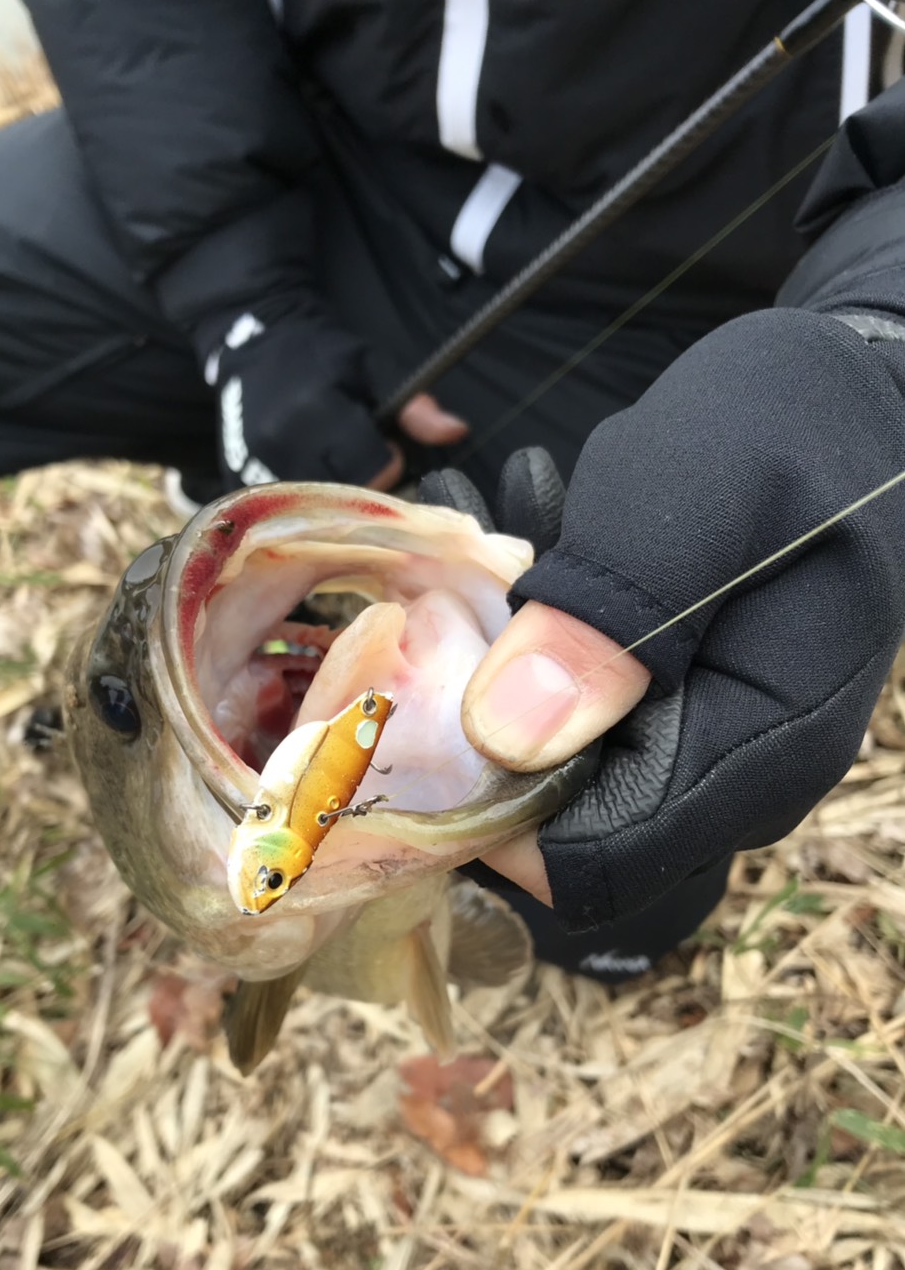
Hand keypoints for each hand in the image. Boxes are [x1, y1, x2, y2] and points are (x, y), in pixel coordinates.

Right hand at [206, 306, 465, 489]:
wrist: (254, 342)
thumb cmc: (322, 355)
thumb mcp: (373, 366)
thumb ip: (413, 404)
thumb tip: (457, 432)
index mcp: (317, 410)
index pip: (375, 469)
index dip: (388, 460)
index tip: (383, 443)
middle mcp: (283, 443)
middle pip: (346, 495)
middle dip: (362, 481)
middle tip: (359, 454)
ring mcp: (254, 466)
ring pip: (315, 510)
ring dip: (332, 495)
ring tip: (333, 461)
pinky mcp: (238, 481)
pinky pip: (284, 512)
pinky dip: (302, 502)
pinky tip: (307, 474)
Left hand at [429, 307, 904, 930]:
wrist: (844, 403)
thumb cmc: (790, 429)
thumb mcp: (700, 491)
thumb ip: (617, 612)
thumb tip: (507, 740)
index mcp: (757, 752)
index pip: (592, 865)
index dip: (488, 810)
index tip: (425, 701)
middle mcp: (726, 777)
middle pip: (555, 819)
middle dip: (478, 721)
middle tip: (450, 592)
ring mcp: (695, 748)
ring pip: (549, 764)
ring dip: (496, 668)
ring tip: (481, 548)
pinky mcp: (665, 712)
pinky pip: (569, 717)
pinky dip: (527, 645)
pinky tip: (518, 550)